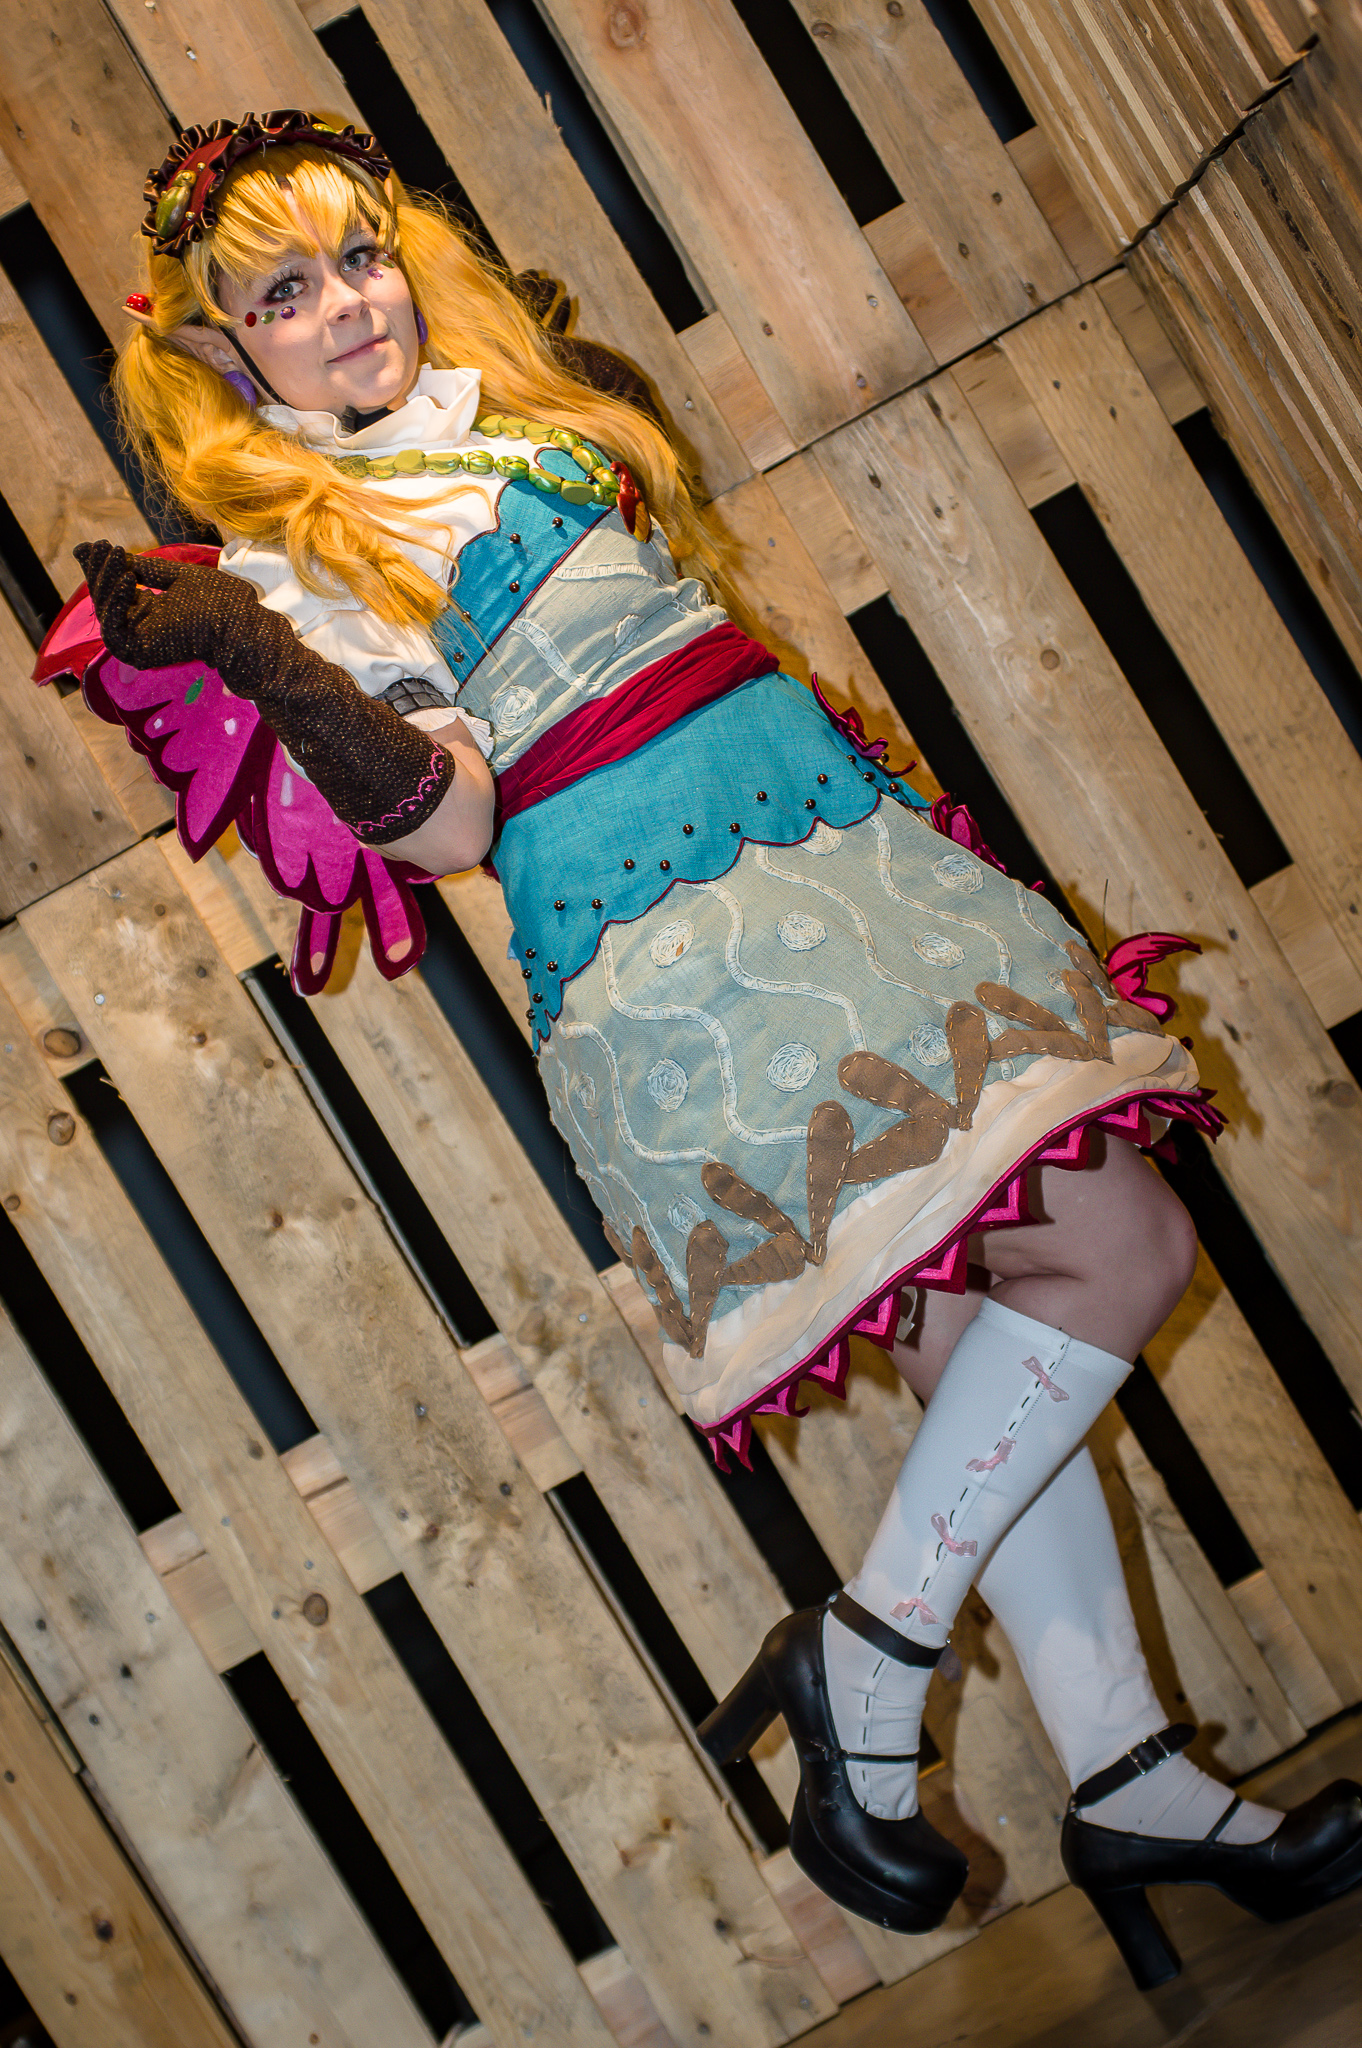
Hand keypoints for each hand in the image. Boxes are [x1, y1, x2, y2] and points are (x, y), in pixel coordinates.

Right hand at [73, 540, 285, 674]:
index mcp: (149, 614)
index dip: (105, 567)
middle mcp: (140, 631)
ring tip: (114, 555)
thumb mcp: (175, 576)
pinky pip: (113, 629)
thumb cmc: (220, 602)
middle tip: (99, 546)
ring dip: (105, 581)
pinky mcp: (138, 654)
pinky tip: (125, 578)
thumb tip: (103, 548)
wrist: (240, 625)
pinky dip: (115, 602)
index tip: (98, 544)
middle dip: (100, 571)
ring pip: (106, 612)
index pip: (116, 590)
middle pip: (106, 600)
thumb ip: (143, 567)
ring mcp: (138, 645)